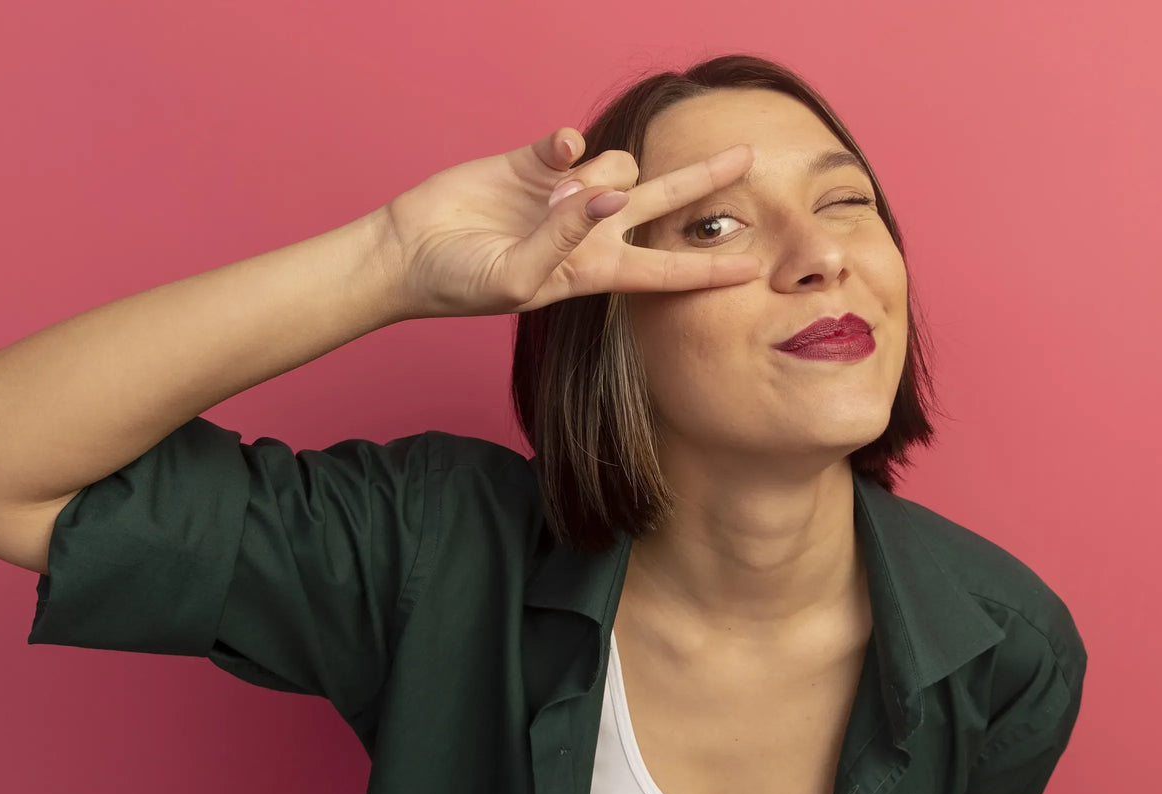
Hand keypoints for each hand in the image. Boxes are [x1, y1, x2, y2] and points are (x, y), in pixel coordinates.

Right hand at [380, 126, 761, 318]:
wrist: (408, 252)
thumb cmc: (460, 284)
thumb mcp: (516, 281)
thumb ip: (563, 242)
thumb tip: (607, 198)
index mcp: (593, 270)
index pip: (663, 270)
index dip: (707, 269)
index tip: (752, 268)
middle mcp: (588, 230)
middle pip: (663, 202)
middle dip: (704, 179)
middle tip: (746, 156)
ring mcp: (564, 193)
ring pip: (618, 164)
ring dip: (598, 175)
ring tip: (552, 200)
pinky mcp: (536, 161)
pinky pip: (574, 140)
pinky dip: (571, 145)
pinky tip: (554, 157)